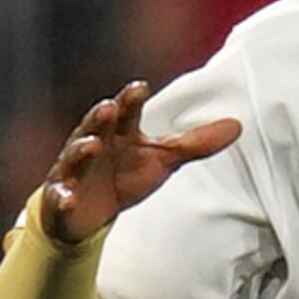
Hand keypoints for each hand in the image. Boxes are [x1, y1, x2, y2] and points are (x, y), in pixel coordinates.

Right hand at [40, 80, 240, 242]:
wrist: (90, 212)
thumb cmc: (125, 176)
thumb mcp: (162, 161)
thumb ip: (195, 144)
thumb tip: (239, 125)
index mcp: (119, 133)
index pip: (126, 112)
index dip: (131, 100)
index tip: (140, 87)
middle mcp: (92, 144)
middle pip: (96, 127)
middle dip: (100, 117)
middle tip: (109, 107)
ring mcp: (73, 170)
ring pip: (74, 156)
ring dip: (80, 150)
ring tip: (90, 145)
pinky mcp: (61, 196)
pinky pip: (59, 195)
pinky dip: (62, 196)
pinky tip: (67, 197)